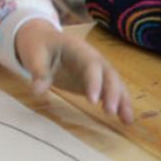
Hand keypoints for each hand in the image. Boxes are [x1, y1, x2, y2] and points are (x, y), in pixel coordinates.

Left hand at [15, 20, 133, 123]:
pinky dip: (120, 104)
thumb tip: (38, 90)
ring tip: (127, 121)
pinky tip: (126, 120)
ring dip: (122, 101)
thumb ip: (39, 71)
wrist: (42, 39)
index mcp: (78, 49)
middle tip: (110, 112)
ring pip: (115, 84)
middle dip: (112, 93)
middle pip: (109, 74)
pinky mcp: (96, 81)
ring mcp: (97, 70)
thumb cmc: (38, 45)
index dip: (94, 81)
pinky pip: (111, 92)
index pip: (91, 65)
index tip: (92, 101)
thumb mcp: (34, 54)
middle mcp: (93, 58)